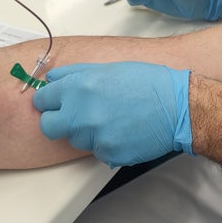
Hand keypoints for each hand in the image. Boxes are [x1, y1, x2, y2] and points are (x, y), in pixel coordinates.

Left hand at [33, 62, 192, 167]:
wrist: (179, 107)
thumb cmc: (149, 84)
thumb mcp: (109, 68)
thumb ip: (75, 74)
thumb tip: (51, 79)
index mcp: (80, 86)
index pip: (42, 100)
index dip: (49, 101)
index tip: (56, 103)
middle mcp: (82, 113)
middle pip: (49, 126)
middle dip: (59, 121)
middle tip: (77, 116)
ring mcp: (95, 136)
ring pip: (76, 140)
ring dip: (87, 132)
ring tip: (112, 119)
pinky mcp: (108, 154)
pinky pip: (97, 152)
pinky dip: (107, 144)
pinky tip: (124, 131)